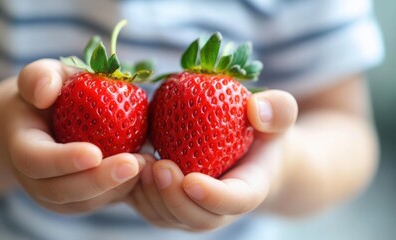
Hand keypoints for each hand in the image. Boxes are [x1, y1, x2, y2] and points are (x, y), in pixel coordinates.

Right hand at [4, 59, 144, 213]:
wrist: (48, 124)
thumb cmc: (50, 94)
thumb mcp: (44, 76)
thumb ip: (39, 77)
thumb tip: (44, 93)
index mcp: (21, 147)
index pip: (35, 160)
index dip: (63, 160)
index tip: (94, 153)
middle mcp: (35, 179)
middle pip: (61, 191)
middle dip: (98, 181)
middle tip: (132, 164)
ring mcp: (57, 194)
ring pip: (86, 201)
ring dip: (116, 187)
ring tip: (145, 164)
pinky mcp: (80, 199)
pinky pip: (101, 201)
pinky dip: (123, 189)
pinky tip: (145, 170)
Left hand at [128, 90, 297, 230]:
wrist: (249, 154)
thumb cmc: (263, 132)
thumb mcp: (278, 116)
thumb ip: (277, 110)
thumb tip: (255, 110)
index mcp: (250, 189)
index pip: (236, 201)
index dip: (214, 197)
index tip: (192, 180)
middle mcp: (221, 209)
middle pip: (197, 218)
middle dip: (175, 199)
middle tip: (159, 167)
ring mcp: (195, 210)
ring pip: (169, 217)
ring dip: (152, 197)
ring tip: (139, 166)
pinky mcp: (173, 204)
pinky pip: (152, 207)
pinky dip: (137, 192)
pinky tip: (128, 166)